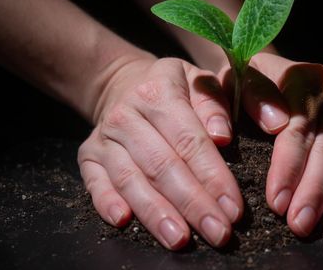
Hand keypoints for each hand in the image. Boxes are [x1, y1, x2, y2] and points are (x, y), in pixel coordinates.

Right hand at [78, 57, 242, 249]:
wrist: (124, 83)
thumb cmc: (173, 89)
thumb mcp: (199, 82)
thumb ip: (215, 106)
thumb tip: (222, 137)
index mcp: (159, 92)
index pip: (189, 140)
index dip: (213, 176)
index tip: (233, 208)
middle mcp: (126, 114)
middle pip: (161, 165)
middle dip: (192, 203)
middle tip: (217, 233)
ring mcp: (104, 136)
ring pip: (131, 179)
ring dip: (156, 213)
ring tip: (179, 239)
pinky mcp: (89, 155)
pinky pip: (95, 183)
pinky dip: (107, 203)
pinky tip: (123, 222)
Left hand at [219, 52, 322, 235]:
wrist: (270, 75)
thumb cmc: (247, 85)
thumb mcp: (238, 80)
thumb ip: (253, 95)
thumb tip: (275, 125)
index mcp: (307, 79)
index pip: (299, 128)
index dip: (288, 167)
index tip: (276, 202)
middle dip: (316, 190)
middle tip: (301, 224)